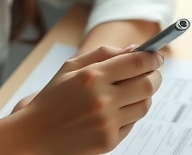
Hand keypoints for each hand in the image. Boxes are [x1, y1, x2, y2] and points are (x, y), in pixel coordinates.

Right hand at [10, 45, 162, 154]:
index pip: (136, 63)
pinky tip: (115, 111)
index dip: (152, 58)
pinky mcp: (109, 141)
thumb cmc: (52, 99)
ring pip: (144, 105)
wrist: (35, 136)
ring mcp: (107, 122)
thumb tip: (134, 49)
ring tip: (131, 92)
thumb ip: (102, 54)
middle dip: (155, 76)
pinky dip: (129, 115)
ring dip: (144, 96)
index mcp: (91, 76)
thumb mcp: (69, 68)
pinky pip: (132, 124)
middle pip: (148, 84)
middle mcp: (102, 99)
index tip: (156, 56)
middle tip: (152, 72)